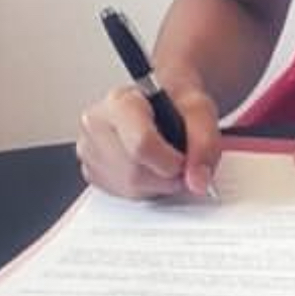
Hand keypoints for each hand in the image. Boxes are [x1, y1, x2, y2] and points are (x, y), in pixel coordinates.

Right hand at [76, 82, 221, 199]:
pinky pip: (121, 194)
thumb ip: (204, 144)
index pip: (141, 144)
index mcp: (120, 101)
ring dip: (157, 184)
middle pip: (135, 171)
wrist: (162, 102)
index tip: (185, 161)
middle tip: (180, 161)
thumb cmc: (176, 102)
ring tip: (166, 160)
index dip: (170, 161)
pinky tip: (151, 167)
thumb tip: (197, 180)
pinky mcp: (91, 171)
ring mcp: (90, 149)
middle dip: (166, 176)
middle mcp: (97, 124)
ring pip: (129, 187)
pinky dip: (144, 189)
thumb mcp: (201, 111)